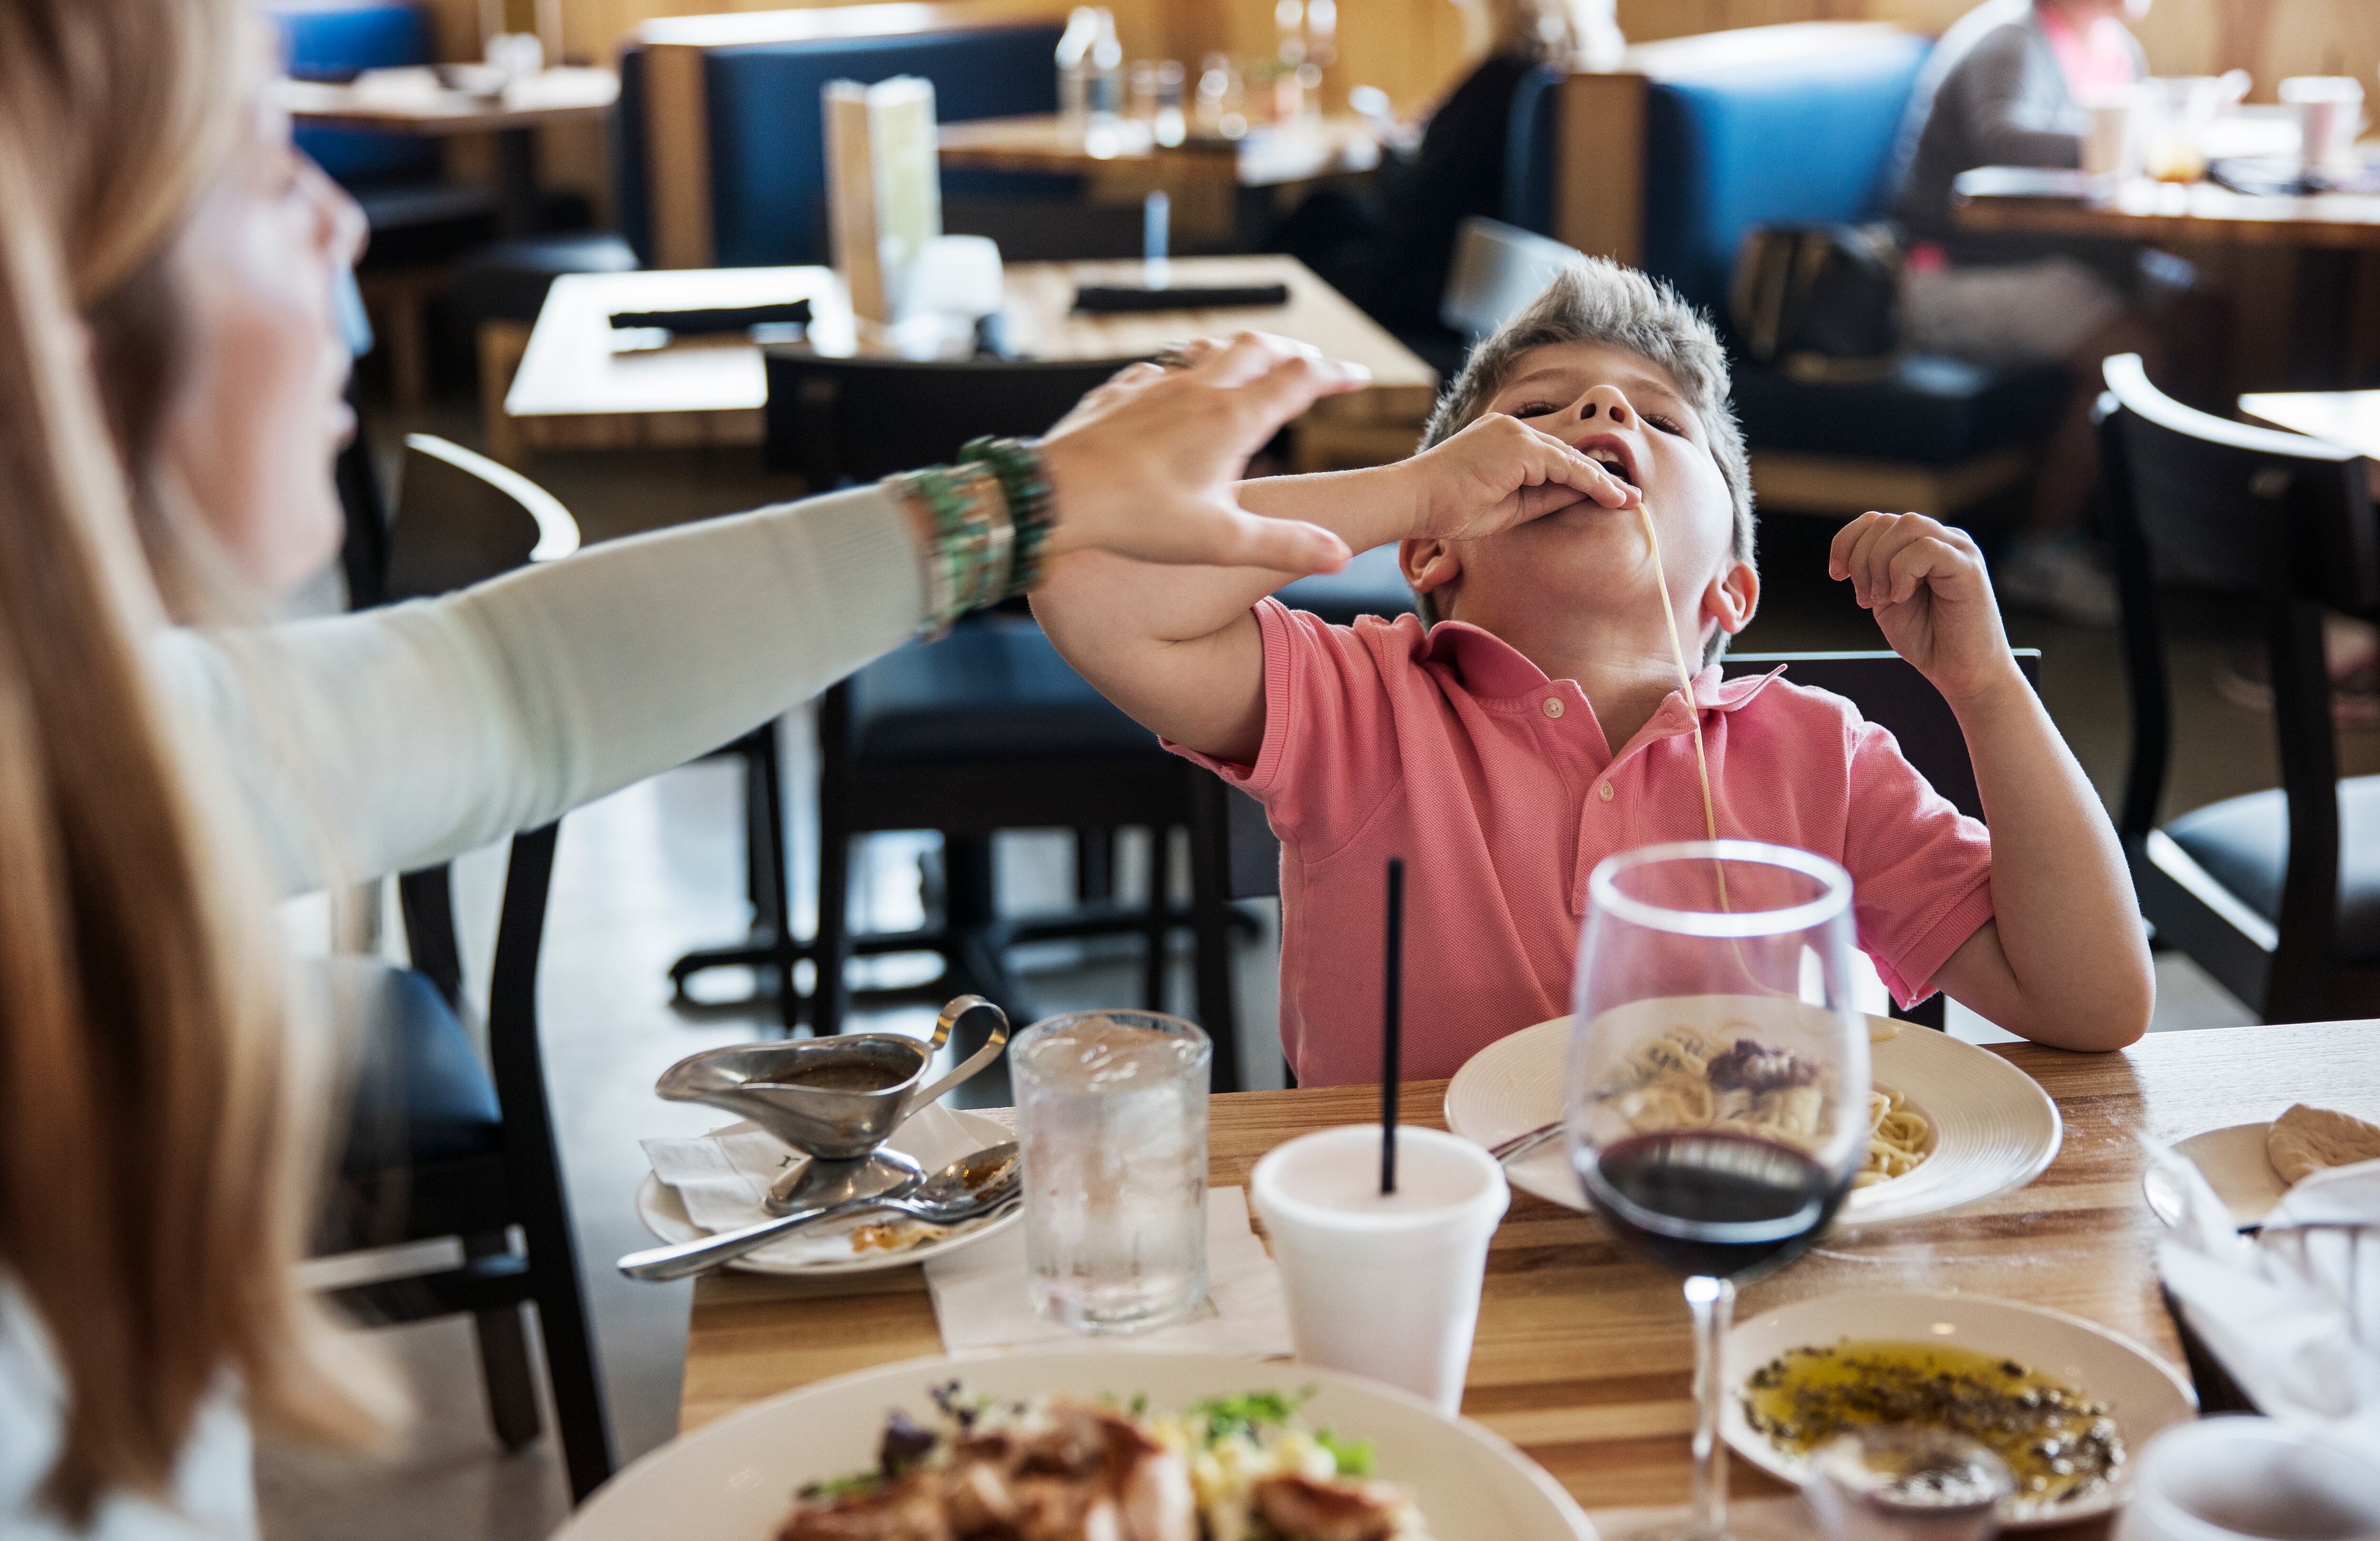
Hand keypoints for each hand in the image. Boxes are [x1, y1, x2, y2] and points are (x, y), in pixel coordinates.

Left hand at [1035, 332, 1366, 574]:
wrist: (1053, 497)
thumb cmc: (1135, 520)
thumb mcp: (1220, 541)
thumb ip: (1284, 544)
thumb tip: (1339, 554)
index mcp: (1231, 419)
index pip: (1300, 380)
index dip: (1337, 375)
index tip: (1360, 376)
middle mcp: (1197, 390)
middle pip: (1259, 349)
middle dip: (1293, 353)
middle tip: (1311, 366)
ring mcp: (1153, 387)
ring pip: (1209, 350)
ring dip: (1239, 352)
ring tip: (1252, 364)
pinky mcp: (1118, 395)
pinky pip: (1158, 370)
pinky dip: (1182, 372)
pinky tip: (1174, 390)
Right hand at [1393, 412, 1636, 539]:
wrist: (1412, 500)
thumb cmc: (1446, 509)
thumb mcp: (1507, 507)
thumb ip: (1543, 497)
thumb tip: (1581, 497)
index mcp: (1503, 439)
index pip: (1553, 457)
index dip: (1584, 477)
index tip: (1610, 495)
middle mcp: (1511, 428)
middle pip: (1567, 452)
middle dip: (1602, 476)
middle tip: (1632, 496)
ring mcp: (1515, 433)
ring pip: (1570, 457)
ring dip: (1603, 480)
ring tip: (1630, 499)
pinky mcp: (1519, 446)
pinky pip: (1565, 465)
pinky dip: (1590, 481)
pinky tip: (1611, 496)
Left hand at [1829, 512, 2020, 703]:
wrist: (1961, 672)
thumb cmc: (1927, 639)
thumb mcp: (1885, 597)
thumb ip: (1872, 570)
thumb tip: (1850, 553)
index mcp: (1921, 544)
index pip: (1876, 520)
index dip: (1846, 541)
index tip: (1836, 575)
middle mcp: (1942, 539)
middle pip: (1885, 521)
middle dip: (1861, 559)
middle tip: (1866, 598)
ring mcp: (1958, 549)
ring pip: (1906, 525)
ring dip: (1880, 564)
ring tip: (1882, 598)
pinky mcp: (1968, 567)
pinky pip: (1926, 548)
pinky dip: (1903, 572)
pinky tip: (1902, 597)